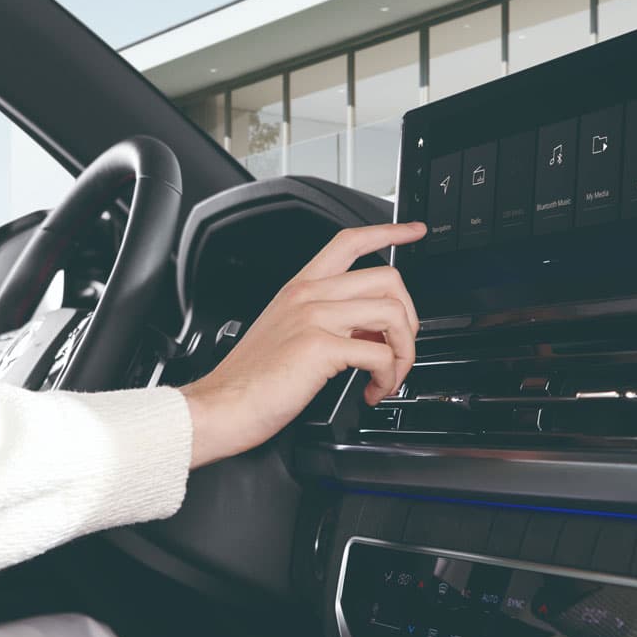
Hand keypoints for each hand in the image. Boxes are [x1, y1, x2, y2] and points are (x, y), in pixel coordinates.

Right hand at [180, 221, 424, 468]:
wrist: (222, 406)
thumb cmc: (250, 379)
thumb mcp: (286, 334)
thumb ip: (326, 321)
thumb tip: (369, 331)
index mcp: (300, 288)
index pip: (350, 242)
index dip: (389, 231)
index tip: (414, 231)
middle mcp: (308, 295)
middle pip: (387, 278)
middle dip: (410, 318)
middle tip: (399, 349)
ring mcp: (314, 317)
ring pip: (393, 312)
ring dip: (404, 351)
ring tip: (388, 376)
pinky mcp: (320, 347)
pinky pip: (380, 354)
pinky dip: (387, 378)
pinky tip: (372, 391)